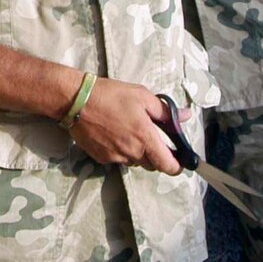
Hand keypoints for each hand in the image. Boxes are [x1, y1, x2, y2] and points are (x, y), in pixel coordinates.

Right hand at [66, 77, 181, 174]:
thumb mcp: (142, 96)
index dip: (177, 166)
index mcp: (145, 138)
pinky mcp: (101, 158)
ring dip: (137, 153)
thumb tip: (185, 117)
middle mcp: (132, 153)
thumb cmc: (111, 95)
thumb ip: (165, 111)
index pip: (168, 166)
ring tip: (127, 132)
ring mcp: (115, 157)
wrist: (76, 100)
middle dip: (155, 154)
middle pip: (152, 165)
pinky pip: (118, 159)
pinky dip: (120, 151)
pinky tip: (112, 134)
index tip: (178, 160)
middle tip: (149, 136)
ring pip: (134, 162)